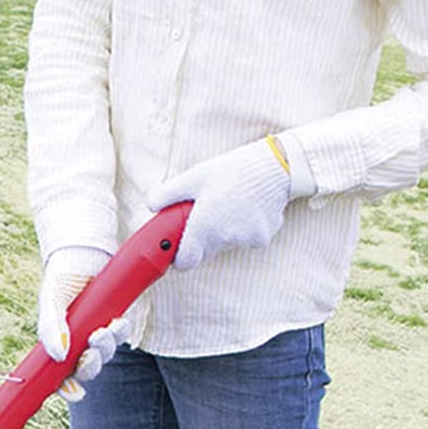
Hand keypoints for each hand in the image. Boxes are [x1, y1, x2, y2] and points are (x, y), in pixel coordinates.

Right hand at [38, 246, 124, 402]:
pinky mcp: (114, 318)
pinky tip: (116, 320)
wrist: (84, 251)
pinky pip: (121, 335)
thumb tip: (60, 355)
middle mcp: (77, 341)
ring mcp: (96, 331)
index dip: (67, 387)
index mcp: (57, 342)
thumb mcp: (51, 301)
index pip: (59, 374)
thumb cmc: (62, 278)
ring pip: (105, 354)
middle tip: (91, 353)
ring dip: (106, 346)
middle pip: (86, 368)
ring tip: (105, 329)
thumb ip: (52, 328)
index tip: (76, 392)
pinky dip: (120, 331)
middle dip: (91, 365)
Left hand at [147, 138, 292, 273]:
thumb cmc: (232, 170)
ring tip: (230, 204)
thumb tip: (150, 206)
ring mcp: (244, 240)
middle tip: (206, 216)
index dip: (179, 258)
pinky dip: (244, 229)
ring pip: (226, 245)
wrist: (277, 166)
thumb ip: (168, 193)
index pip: (185, 262)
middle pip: (205, 252)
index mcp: (204, 226)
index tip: (178, 251)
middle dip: (201, 240)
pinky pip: (246, 240)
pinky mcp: (261, 239)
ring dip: (224, 232)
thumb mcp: (195, 176)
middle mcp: (223, 238)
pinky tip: (248, 208)